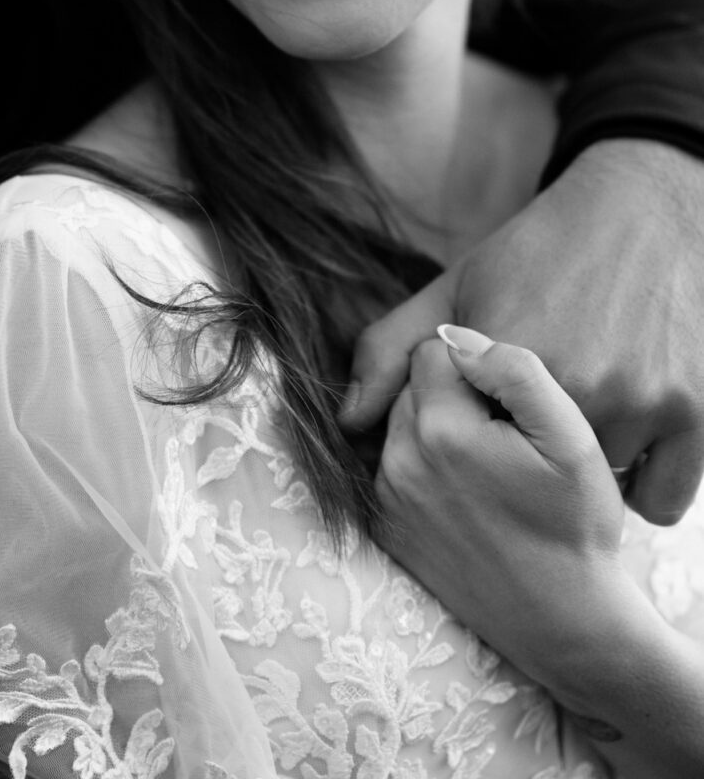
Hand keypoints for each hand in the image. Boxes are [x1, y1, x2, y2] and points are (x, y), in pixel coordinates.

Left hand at [341, 140, 703, 522]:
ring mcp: (643, 399)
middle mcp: (578, 380)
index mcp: (511, 351)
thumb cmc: (540, 250)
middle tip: (545, 406)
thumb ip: (393, 349)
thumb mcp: (458, 286)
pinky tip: (633, 442)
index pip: (470, 438)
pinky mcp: (695, 413)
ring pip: (599, 485)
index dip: (478, 425)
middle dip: (530, 452)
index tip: (492, 404)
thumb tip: (348, 418)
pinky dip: (649, 484)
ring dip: (593, 470)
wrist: (644, 209)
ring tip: (590, 412)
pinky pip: (663, 501)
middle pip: (535, 469)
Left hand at [376, 328, 629, 692]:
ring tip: (488, 466)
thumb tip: (456, 337)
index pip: (434, 348)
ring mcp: (387, 497)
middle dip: (452, 394)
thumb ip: (514, 370)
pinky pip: (394, 464)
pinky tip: (466, 492)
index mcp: (441, 429)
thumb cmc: (575, 524)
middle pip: (413, 384)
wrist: (564, 621)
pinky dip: (422, 465)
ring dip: (436, 428)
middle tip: (502, 437)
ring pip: (401, 421)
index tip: (510, 405)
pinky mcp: (384, 526)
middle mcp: (400, 461)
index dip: (477, 367)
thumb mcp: (570, 437)